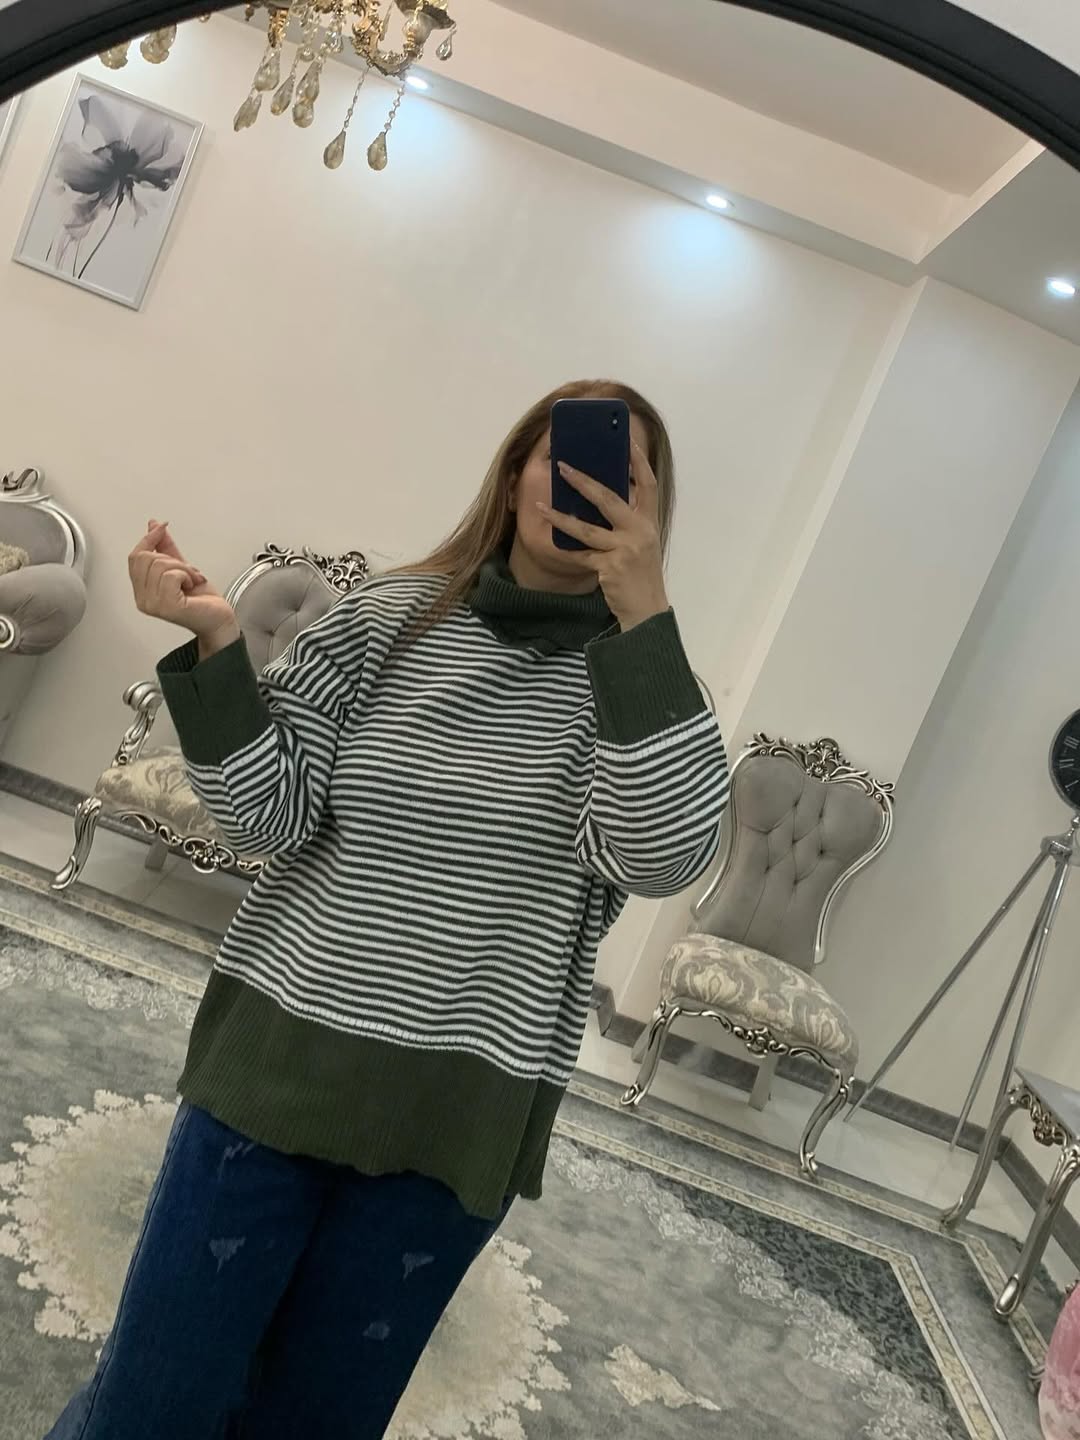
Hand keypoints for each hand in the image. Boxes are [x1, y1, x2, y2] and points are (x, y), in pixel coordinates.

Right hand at [128, 522, 239, 656]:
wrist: (219, 619)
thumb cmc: (203, 601)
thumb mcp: (181, 567)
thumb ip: (165, 547)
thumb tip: (153, 526)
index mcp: (142, 590)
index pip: (135, 557)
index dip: (148, 539)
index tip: (162, 527)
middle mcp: (143, 599)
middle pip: (146, 558)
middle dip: (173, 559)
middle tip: (188, 571)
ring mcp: (153, 604)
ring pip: (160, 565)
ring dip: (184, 568)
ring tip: (192, 580)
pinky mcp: (167, 606)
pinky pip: (171, 575)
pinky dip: (187, 575)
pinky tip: (192, 585)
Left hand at [537, 441, 668, 629]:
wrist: (647, 612)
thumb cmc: (641, 576)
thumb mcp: (642, 544)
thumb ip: (627, 522)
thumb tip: (599, 496)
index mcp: (650, 522)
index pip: (648, 484)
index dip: (638, 461)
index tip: (627, 441)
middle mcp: (641, 532)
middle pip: (608, 499)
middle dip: (582, 481)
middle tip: (562, 467)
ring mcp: (626, 549)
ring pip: (586, 529)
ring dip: (560, 517)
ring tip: (540, 506)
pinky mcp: (610, 567)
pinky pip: (581, 555)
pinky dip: (566, 550)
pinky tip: (550, 543)